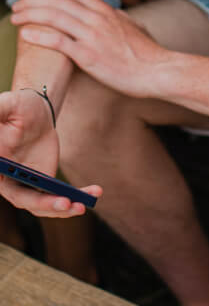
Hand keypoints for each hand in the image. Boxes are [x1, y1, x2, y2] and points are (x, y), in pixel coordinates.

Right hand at [0, 89, 101, 216]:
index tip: (37, 190)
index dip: (19, 192)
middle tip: (66, 203)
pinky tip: (94, 193)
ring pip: (43, 205)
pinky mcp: (44, 182)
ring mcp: (27, 185)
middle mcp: (8, 182)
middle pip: (25, 200)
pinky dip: (76, 196)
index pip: (4, 184)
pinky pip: (58, 195)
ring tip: (83, 205)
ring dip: (63, 209)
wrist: (35, 111)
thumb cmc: (17, 107)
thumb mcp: (6, 106)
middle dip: (46, 205)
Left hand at [12, 0, 169, 99]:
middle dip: (31, 0)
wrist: (156, 70)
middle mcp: (97, 18)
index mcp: (106, 10)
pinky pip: (58, 42)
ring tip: (15, 18)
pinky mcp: (88, 56)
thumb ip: (117, 17)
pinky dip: (38, 36)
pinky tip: (25, 35)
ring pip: (53, 17)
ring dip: (29, 15)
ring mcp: (92, 36)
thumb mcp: (132, 26)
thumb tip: (111, 12)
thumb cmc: (146, 52)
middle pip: (57, 0)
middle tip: (17, 5)